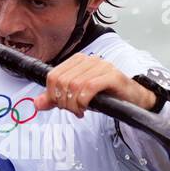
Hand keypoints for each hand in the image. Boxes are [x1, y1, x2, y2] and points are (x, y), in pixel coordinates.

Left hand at [33, 53, 156, 117]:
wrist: (132, 98)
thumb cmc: (105, 95)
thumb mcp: (76, 97)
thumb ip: (56, 99)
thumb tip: (37, 103)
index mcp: (78, 61)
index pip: (53, 76)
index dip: (52, 94)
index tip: (61, 105)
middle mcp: (89, 60)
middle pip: (62, 82)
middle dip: (63, 102)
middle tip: (73, 110)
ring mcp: (101, 66)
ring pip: (75, 85)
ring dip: (73, 104)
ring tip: (80, 110)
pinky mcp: (112, 76)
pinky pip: (89, 87)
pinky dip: (84, 101)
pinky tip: (86, 108)